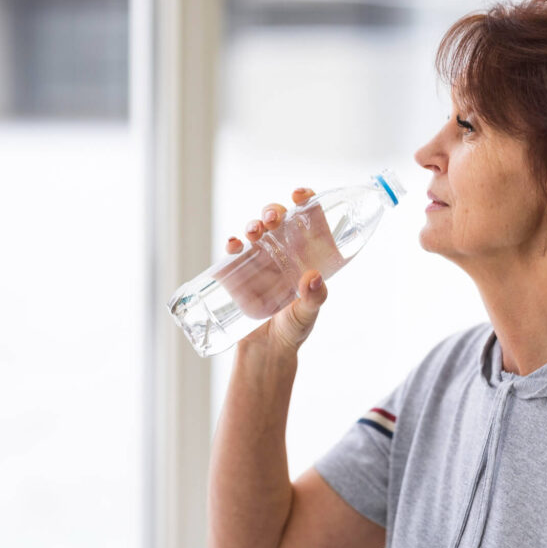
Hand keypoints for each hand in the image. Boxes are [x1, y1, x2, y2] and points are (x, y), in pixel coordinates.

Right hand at [220, 187, 331, 353]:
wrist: (266, 352)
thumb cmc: (293, 330)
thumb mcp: (307, 314)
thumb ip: (314, 299)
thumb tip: (313, 278)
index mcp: (306, 255)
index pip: (308, 219)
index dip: (305, 201)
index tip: (300, 195)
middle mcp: (283, 252)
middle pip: (279, 219)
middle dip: (273, 211)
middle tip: (272, 219)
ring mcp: (260, 260)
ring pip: (256, 230)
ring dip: (253, 224)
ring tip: (254, 232)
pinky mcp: (239, 272)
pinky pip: (234, 251)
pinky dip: (232, 243)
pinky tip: (233, 244)